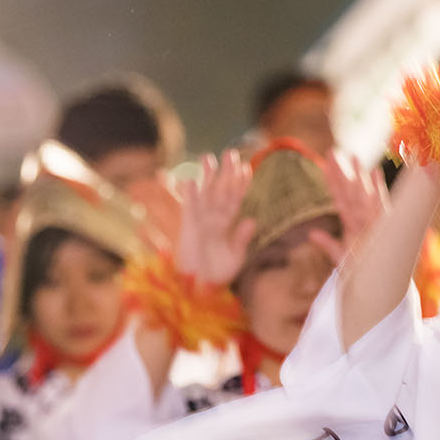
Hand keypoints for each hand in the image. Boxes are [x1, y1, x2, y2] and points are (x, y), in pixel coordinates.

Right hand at [175, 150, 254, 284]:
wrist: (199, 288)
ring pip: (205, 194)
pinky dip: (189, 194)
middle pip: (221, 190)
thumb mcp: (235, 257)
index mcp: (229, 224)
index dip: (241, 184)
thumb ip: (242, 239)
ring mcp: (200, 220)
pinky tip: (191, 180)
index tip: (246, 168)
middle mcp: (215, 219)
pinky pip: (188, 207)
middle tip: (230, 152)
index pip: (236, 199)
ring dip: (206, 176)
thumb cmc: (218, 273)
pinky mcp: (186, 227)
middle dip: (225, 172)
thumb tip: (253, 220)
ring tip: (207, 157)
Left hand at [309, 151, 386, 263]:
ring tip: (352, 156)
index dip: (332, 181)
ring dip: (357, 176)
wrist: (379, 285)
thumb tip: (311, 233)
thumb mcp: (340, 257)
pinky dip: (377, 189)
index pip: (339, 198)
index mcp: (352, 224)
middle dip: (341, 172)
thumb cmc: (364, 272)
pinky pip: (379, 206)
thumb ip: (327, 244)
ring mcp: (372, 222)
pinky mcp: (382, 227)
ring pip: (362, 195)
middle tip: (331, 151)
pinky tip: (374, 172)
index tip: (324, 164)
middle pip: (349, 191)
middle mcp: (362, 219)